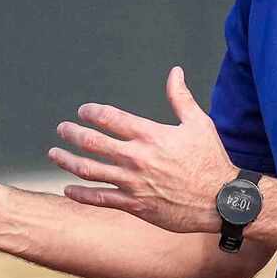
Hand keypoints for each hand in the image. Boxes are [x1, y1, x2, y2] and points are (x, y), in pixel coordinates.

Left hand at [47, 66, 238, 234]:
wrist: (221, 200)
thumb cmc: (211, 160)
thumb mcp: (198, 124)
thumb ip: (180, 98)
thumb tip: (174, 72)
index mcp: (150, 135)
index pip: (110, 118)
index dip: (92, 113)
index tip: (83, 112)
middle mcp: (137, 158)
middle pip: (92, 142)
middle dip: (72, 133)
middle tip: (62, 129)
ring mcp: (133, 183)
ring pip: (89, 170)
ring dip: (67, 161)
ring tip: (55, 154)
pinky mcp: (134, 205)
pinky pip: (99, 199)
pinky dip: (80, 194)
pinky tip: (68, 189)